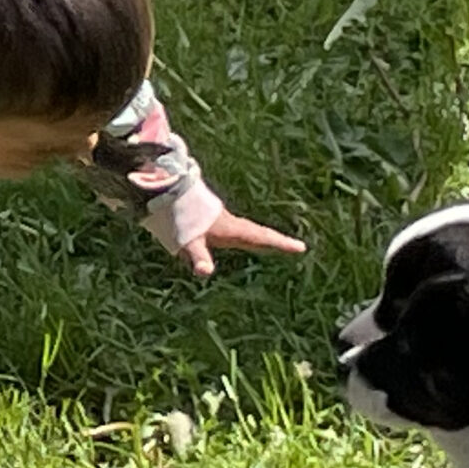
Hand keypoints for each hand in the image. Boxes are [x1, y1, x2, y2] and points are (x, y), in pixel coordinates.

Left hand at [182, 208, 306, 278]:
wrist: (168, 194)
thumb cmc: (179, 219)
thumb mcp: (189, 241)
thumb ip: (198, 256)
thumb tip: (205, 273)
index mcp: (232, 230)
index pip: (261, 237)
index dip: (280, 243)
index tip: (301, 247)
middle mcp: (233, 225)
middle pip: (261, 234)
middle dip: (278, 241)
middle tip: (298, 247)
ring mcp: (226, 223)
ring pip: (251, 231)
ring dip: (266, 237)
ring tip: (281, 244)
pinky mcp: (217, 223)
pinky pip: (240, 232)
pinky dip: (251, 236)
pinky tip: (250, 241)